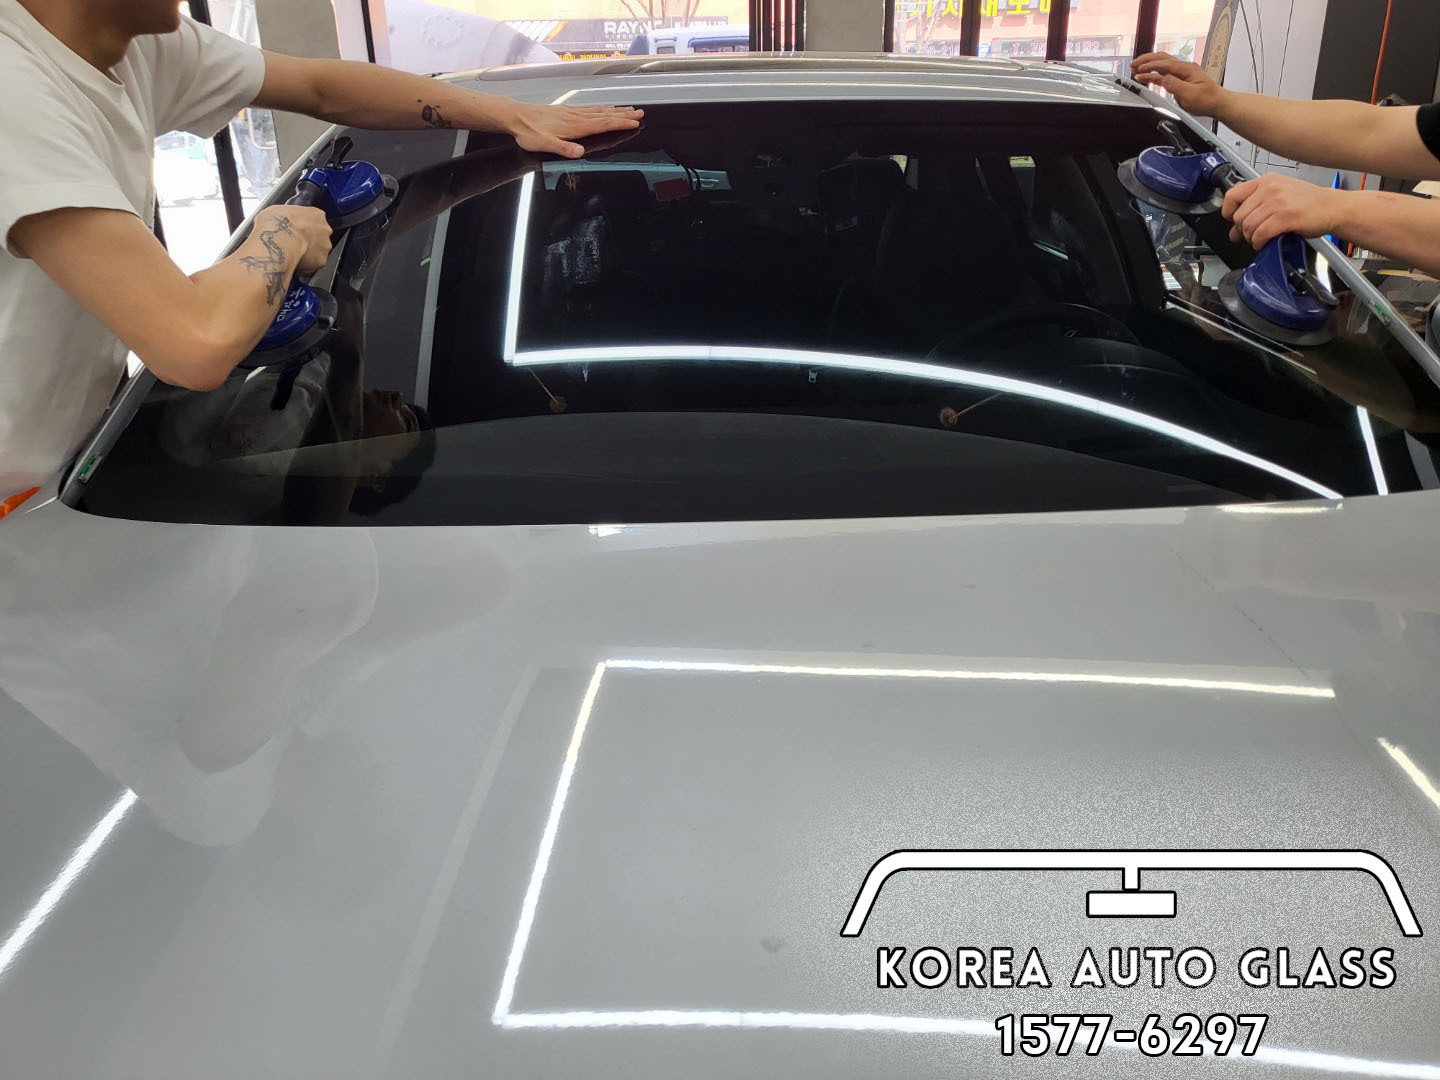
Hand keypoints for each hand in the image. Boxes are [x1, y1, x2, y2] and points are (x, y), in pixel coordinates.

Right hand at [252, 204, 332, 274]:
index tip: (297, 231)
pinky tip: (294, 263)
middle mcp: (325, 230)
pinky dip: (306, 266)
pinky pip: (314, 265)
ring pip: (319, 252)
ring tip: (293, 255)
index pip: (315, 220)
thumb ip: (288, 216)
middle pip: (320, 236)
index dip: (305, 227)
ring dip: (308, 254)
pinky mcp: (321, 261)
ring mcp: (325, 246)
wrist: (279, 239)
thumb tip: (281, 221)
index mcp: (316, 214)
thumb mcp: (278, 210)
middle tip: (295, 244)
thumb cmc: (277, 223)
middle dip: (309, 241)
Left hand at [504, 102, 643, 158]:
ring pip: (600, 111)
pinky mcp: (567, 111)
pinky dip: (602, 108)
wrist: (516, 116)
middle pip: (605, 115)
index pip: (603, 124)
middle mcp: (577, 117)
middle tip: (640, 113)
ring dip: (616, 110)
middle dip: (624, 115)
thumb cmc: (529, 132)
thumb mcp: (543, 144)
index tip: (635, 123)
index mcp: (575, 126)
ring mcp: (573, 113)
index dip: (620, 124)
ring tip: (629, 109)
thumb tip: (579, 152)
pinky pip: (590, 109)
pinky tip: (605, 108)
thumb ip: (563, 148)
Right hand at [1131, 52, 1226, 116]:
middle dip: (1146, 60)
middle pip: (1162, 58)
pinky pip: (1165, 70)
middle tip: (1133, 65)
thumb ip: (1175, 85)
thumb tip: (1162, 79)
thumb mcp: (1190, 94)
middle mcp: (1184, 68)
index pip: (1164, 64)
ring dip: (1149, 63)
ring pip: (1163, 62)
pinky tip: (1148, 74)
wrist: (1217, 103)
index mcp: (1186, 69)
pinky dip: (1154, 71)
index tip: (1138, 72)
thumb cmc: (1207, 100)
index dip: (1149, 67)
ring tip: (1136, 68)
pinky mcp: (1181, 77)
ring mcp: (1183, 72)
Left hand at [1222, 174, 1342, 248]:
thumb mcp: (1280, 195)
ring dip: (1251, 238)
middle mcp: (1270, 189)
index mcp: (1267, 181)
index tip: (1232, 221)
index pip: (1232, 195)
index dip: (1228, 212)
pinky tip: (1265, 242)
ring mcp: (1278, 202)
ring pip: (1248, 226)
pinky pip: (1260, 234)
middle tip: (1251, 235)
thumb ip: (1256, 207)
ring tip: (1260, 239)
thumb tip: (1233, 230)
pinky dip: (1259, 242)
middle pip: (1239, 216)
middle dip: (1242, 230)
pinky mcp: (1286, 217)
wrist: (1334, 207)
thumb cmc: (1309, 203)